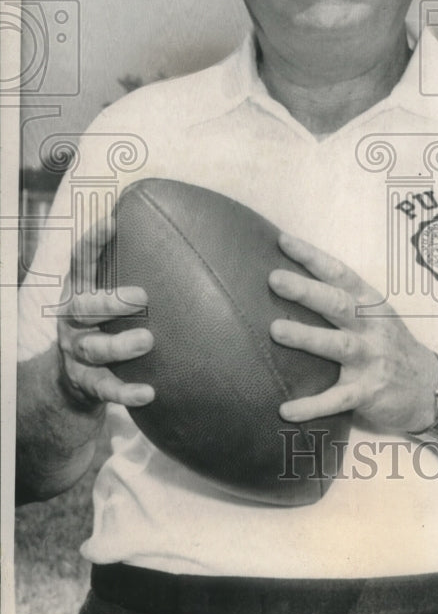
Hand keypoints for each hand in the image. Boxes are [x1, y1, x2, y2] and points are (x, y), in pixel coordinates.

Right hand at [56, 212, 154, 410]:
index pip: (81, 261)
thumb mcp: (110, 293)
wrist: (74, 378)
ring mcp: (76, 352)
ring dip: (119, 346)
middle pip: (82, 307)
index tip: (113, 220)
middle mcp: (72, 320)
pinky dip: (125, 392)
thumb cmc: (107, 321)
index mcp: (80, 289)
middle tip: (143, 296)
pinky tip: (148, 392)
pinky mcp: (85, 383)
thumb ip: (136, 268)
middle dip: (111, 301)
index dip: (93, 240)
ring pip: (92, 349)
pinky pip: (103, 389)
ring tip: (148, 340)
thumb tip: (190, 234)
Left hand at [268, 234, 437, 432]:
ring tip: (276, 330)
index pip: (341, 274)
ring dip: (307, 337)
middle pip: (339, 305)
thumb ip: (344, 302)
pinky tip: (286, 410)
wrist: (430, 388)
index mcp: (371, 305)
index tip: (283, 241)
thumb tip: (293, 282)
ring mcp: (372, 360)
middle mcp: (372, 328)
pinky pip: (337, 400)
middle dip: (307, 291)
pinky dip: (311, 406)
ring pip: (338, 346)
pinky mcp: (369, 393)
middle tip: (275, 278)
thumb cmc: (391, 346)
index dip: (313, 257)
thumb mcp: (376, 317)